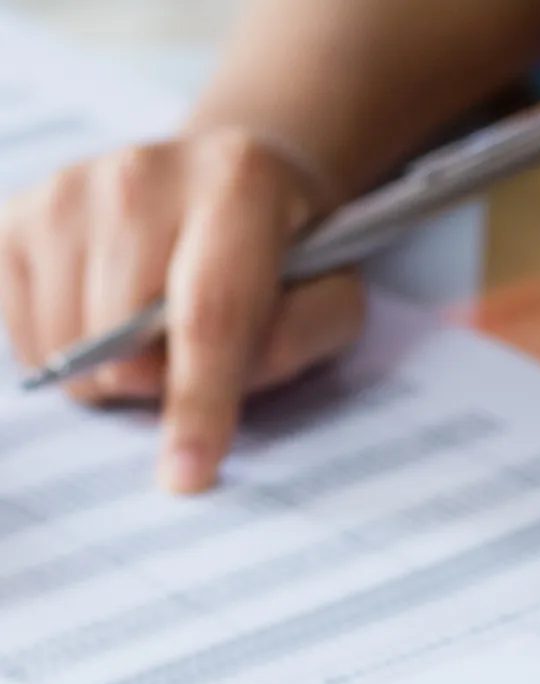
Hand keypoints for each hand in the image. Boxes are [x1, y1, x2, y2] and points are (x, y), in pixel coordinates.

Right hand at [0, 128, 366, 492]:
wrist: (228, 181)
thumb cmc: (287, 261)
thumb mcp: (331, 302)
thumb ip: (293, 343)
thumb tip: (218, 387)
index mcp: (239, 189)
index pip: (209, 315)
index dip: (197, 403)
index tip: (186, 475)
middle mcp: (145, 174)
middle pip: (120, 336)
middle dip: (152, 384)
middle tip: (183, 366)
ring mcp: (72, 188)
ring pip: (63, 340)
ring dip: (107, 372)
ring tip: (149, 339)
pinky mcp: (18, 213)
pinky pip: (21, 328)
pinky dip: (62, 350)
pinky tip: (104, 322)